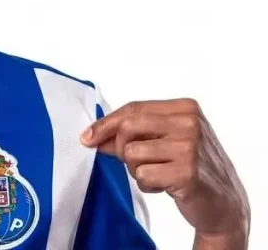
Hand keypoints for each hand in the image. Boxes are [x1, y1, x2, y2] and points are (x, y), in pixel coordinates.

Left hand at [80, 98, 249, 246]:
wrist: (224, 203)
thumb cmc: (190, 167)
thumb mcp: (165, 142)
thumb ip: (132, 134)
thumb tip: (92, 136)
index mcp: (185, 108)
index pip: (133, 109)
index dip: (106, 123)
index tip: (87, 137)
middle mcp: (189, 122)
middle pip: (128, 128)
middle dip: (121, 149)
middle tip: (135, 163)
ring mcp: (190, 146)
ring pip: (132, 153)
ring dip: (137, 170)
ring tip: (158, 174)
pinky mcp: (187, 172)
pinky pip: (143, 176)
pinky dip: (148, 185)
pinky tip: (165, 186)